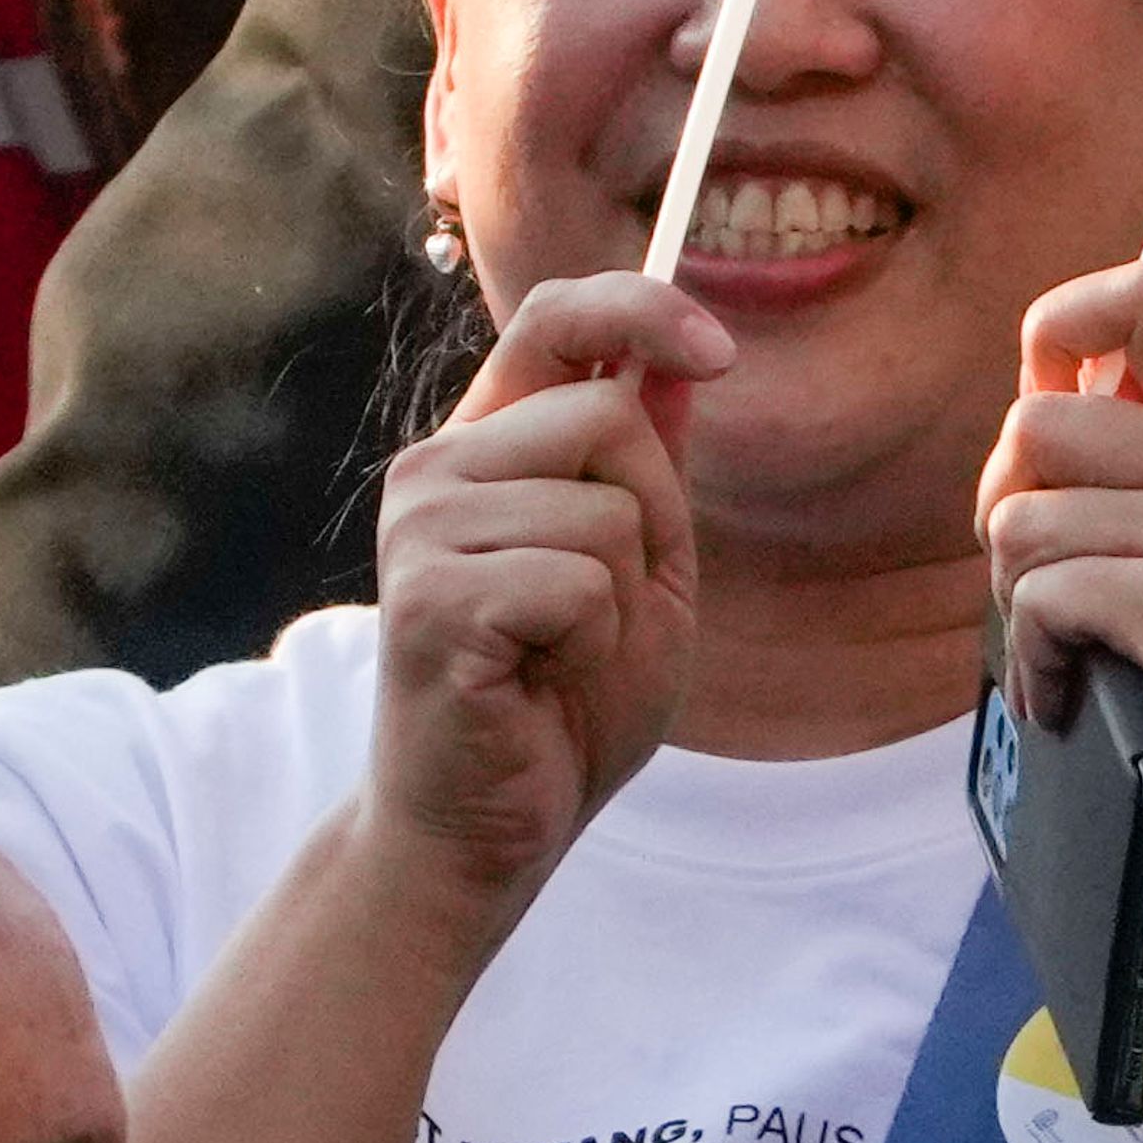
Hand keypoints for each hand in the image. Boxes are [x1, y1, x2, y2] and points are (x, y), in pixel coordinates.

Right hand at [360, 275, 713, 954]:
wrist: (484, 832)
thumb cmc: (561, 709)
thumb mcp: (638, 575)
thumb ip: (650, 473)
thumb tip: (676, 364)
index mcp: (483, 447)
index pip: (553, 318)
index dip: (641, 310)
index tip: (719, 353)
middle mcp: (437, 468)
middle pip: (608, 414)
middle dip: (653, 519)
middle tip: (603, 612)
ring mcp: (423, 529)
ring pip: (604, 508)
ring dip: (624, 599)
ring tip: (565, 653)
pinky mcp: (432, 598)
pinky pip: (580, 583)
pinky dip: (595, 643)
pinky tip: (541, 680)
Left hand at [979, 263, 1142, 941]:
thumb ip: (1135, 444)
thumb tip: (1038, 369)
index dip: (1064, 324)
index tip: (1044, 389)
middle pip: (1040, 422)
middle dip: (1009, 505)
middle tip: (1047, 579)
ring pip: (1022, 516)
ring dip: (1016, 594)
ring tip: (1074, 644)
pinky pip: (1035, 596)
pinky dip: (1031, 659)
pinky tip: (1071, 691)